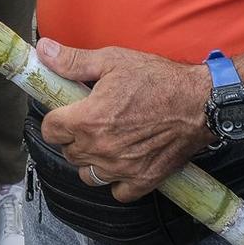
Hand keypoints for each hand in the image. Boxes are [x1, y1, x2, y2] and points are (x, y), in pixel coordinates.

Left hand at [35, 38, 214, 201]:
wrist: (199, 101)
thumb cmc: (157, 79)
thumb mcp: (112, 61)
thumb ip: (73, 61)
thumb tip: (44, 52)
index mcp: (88, 120)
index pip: (50, 131)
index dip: (55, 119)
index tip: (65, 112)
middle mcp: (101, 149)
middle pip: (69, 153)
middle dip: (74, 138)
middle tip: (90, 121)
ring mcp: (122, 168)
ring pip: (88, 175)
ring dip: (91, 161)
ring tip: (104, 142)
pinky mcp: (143, 180)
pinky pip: (117, 192)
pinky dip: (116, 181)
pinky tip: (122, 162)